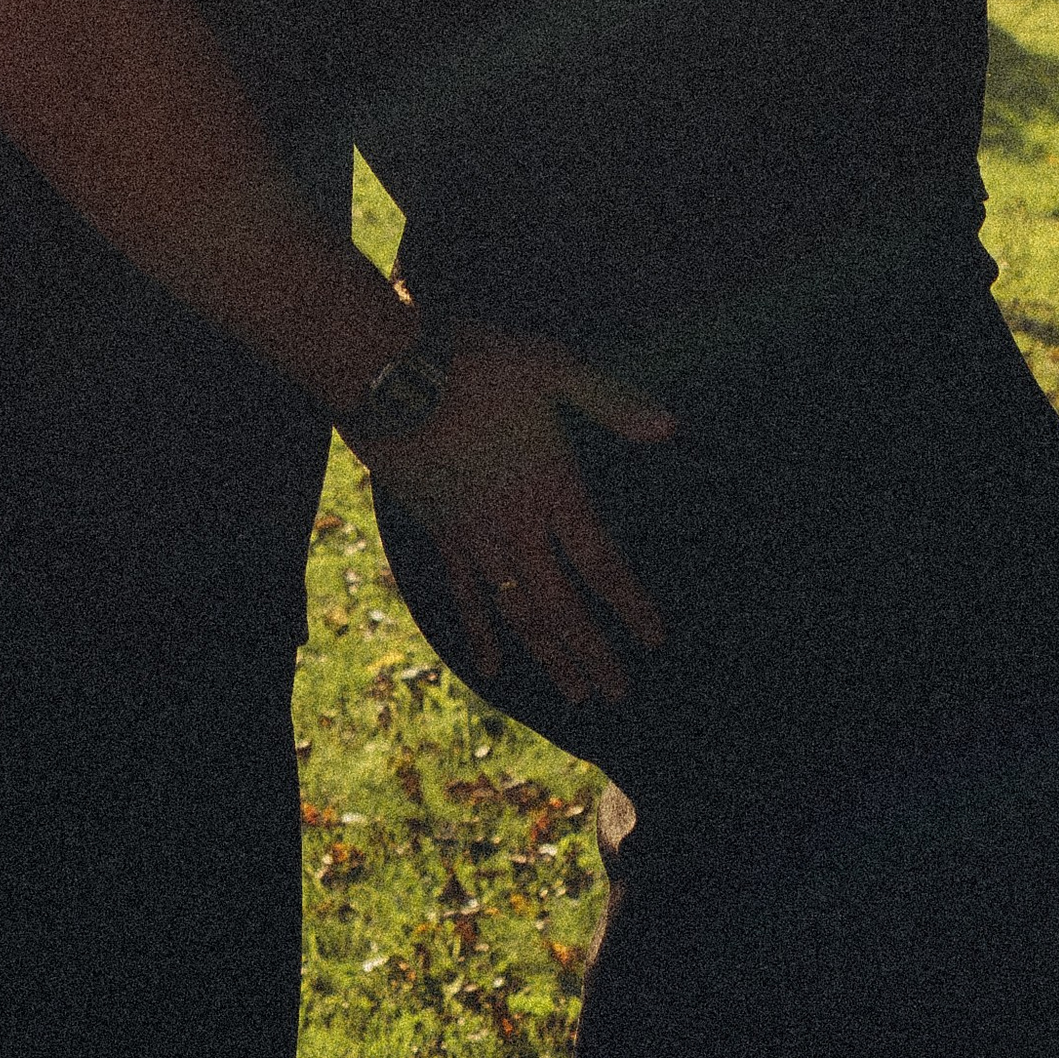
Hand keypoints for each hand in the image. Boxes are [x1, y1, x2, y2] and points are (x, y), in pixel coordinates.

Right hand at [363, 326, 677, 706]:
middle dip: (592, 653)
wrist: (389, 372)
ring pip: (516, 612)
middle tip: (617, 695)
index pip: (600, 564)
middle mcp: (516, 525)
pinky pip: (463, 596)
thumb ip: (611, 401)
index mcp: (552, 488)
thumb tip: (670, 427)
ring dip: (547, 656)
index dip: (629, 605)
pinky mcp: (438, 532)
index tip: (654, 640)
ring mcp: (474, 536)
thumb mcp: (552, 368)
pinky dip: (479, 634)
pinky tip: (492, 667)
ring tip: (573, 694)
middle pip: (561, 606)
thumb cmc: (474, 362)